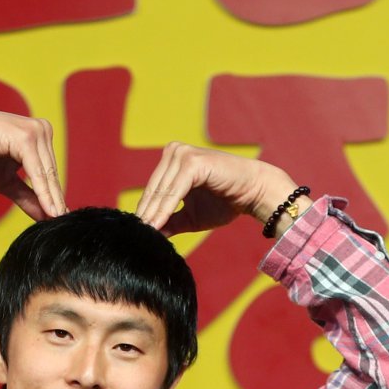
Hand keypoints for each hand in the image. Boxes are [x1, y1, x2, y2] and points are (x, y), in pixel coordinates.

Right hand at [0, 106, 64, 220]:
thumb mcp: (5, 181)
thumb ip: (26, 196)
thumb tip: (45, 217)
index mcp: (39, 135)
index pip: (49, 171)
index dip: (54, 196)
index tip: (60, 218)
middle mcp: (42, 130)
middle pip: (51, 173)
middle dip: (56, 200)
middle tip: (64, 224)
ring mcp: (35, 132)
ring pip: (47, 174)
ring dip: (53, 200)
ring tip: (58, 221)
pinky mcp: (26, 139)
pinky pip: (37, 173)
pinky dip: (43, 193)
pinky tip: (50, 211)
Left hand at [134, 142, 296, 233]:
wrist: (253, 193)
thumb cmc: (224, 203)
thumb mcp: (190, 217)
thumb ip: (170, 222)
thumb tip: (147, 236)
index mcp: (171, 160)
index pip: (152, 190)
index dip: (144, 213)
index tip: (135, 234)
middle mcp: (175, 152)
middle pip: (154, 190)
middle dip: (146, 216)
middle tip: (135, 237)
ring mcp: (183, 154)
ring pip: (162, 191)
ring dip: (153, 215)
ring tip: (144, 235)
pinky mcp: (193, 162)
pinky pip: (174, 191)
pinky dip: (165, 209)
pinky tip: (157, 225)